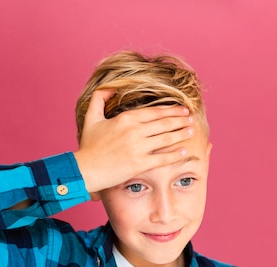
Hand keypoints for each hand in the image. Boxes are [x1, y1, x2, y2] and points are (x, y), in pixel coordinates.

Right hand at [74, 89, 193, 193]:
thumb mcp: (91, 117)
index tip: (181, 109)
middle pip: (163, 123)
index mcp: (126, 119)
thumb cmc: (88, 146)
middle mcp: (135, 131)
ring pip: (166, 138)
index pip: (154, 111)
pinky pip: (162, 158)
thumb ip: (99, 98)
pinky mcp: (139, 164)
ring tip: (191, 131)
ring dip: (181, 133)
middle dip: (180, 119)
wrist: (85, 169)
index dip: (170, 110)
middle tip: (191, 118)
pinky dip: (175, 154)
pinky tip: (184, 151)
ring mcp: (138, 148)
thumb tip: (110, 87)